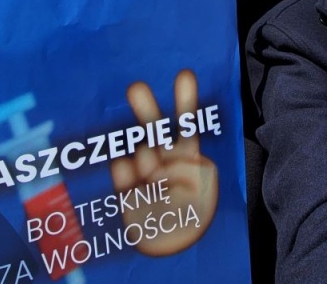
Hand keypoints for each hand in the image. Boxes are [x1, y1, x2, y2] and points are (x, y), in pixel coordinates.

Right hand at [111, 69, 217, 256]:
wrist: (174, 253)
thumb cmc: (195, 221)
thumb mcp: (202, 196)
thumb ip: (185, 173)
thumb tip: (156, 157)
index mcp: (188, 159)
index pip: (188, 125)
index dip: (186, 100)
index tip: (185, 74)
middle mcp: (164, 163)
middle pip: (154, 130)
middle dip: (147, 109)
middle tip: (136, 87)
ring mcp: (144, 178)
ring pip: (140, 154)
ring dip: (143, 155)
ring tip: (151, 170)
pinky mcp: (128, 196)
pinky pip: (124, 178)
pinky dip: (124, 171)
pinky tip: (126, 168)